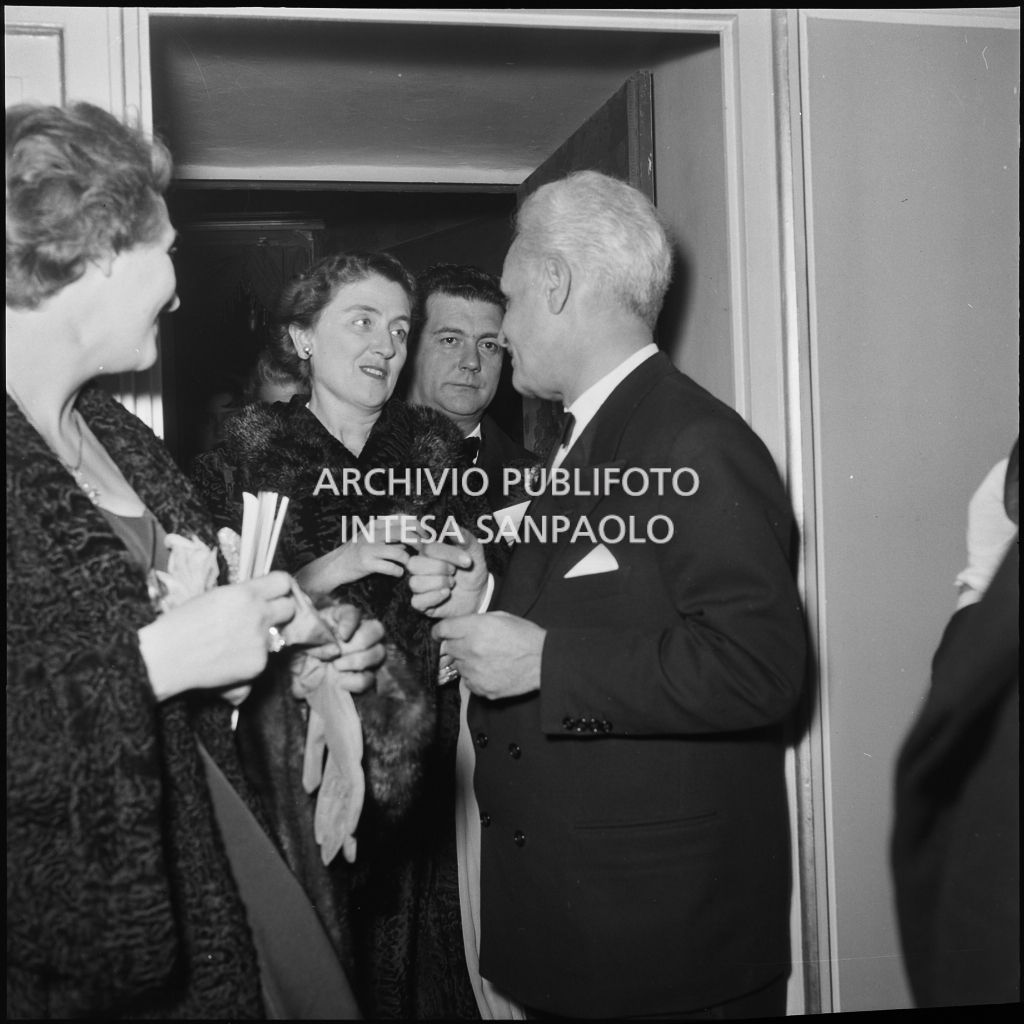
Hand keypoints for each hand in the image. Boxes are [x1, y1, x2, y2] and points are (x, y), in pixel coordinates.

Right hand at [139, 571, 295, 700]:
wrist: (166, 657)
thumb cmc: (182, 624)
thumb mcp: (215, 597)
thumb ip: (243, 596)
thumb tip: (261, 598)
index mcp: (246, 593)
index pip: (283, 581)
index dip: (281, 588)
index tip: (277, 593)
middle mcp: (258, 615)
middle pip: (290, 608)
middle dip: (280, 612)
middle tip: (264, 618)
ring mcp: (261, 641)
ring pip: (278, 635)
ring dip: (265, 637)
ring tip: (237, 643)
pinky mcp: (258, 664)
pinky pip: (264, 658)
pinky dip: (252, 659)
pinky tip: (231, 660)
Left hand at [290, 606, 385, 698]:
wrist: (292, 678)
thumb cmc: (295, 652)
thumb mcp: (293, 638)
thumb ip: (303, 631)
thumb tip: (315, 632)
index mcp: (337, 620)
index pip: (354, 613)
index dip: (352, 622)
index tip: (342, 635)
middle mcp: (354, 635)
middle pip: (376, 629)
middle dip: (361, 641)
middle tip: (340, 652)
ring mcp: (361, 656)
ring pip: (379, 652)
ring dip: (359, 660)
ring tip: (337, 666)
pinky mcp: (361, 677)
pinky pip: (370, 678)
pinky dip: (356, 681)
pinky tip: (340, 682)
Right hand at [294, 519, 426, 597]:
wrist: (336, 565)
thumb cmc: (359, 551)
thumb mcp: (373, 535)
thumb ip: (391, 532)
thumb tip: (417, 532)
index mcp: (376, 524)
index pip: (403, 519)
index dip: (419, 526)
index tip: (426, 535)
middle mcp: (372, 533)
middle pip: (404, 534)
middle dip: (419, 543)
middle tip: (424, 551)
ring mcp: (368, 548)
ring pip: (400, 552)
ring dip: (408, 560)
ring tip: (408, 564)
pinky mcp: (366, 564)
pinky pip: (391, 568)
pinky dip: (398, 571)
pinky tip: (398, 573)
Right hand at [302, 676, 365, 864]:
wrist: (329, 680)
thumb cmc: (327, 703)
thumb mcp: (316, 736)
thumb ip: (313, 762)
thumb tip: (308, 790)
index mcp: (337, 763)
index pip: (331, 800)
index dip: (328, 822)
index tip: (325, 844)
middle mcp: (346, 765)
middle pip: (342, 806)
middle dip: (340, 833)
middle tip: (340, 858)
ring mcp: (351, 760)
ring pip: (350, 803)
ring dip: (345, 828)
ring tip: (343, 850)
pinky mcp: (353, 753)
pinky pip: (354, 787)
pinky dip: (352, 808)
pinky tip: (353, 825)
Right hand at [407, 528, 488, 617]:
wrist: (480, 593)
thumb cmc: (472, 569)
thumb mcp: (474, 551)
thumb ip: (463, 537)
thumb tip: (451, 525)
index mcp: (428, 551)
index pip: (427, 548)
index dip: (448, 554)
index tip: (468, 560)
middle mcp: (420, 567)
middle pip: (413, 564)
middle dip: (440, 568)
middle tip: (454, 572)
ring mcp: (419, 586)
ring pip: (415, 583)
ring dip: (439, 583)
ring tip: (451, 584)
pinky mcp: (421, 604)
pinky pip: (417, 601)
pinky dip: (434, 597)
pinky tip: (447, 594)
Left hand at [434, 611, 544, 699]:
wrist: (544, 661)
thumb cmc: (525, 636)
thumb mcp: (500, 617)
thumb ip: (475, 621)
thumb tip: (458, 628)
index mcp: (475, 628)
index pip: (443, 629)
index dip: (440, 631)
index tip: (440, 634)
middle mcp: (471, 650)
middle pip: (449, 648)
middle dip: (457, 645)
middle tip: (473, 645)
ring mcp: (475, 672)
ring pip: (458, 666)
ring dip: (466, 662)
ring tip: (487, 659)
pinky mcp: (481, 688)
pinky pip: (468, 682)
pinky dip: (474, 677)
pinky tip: (490, 670)